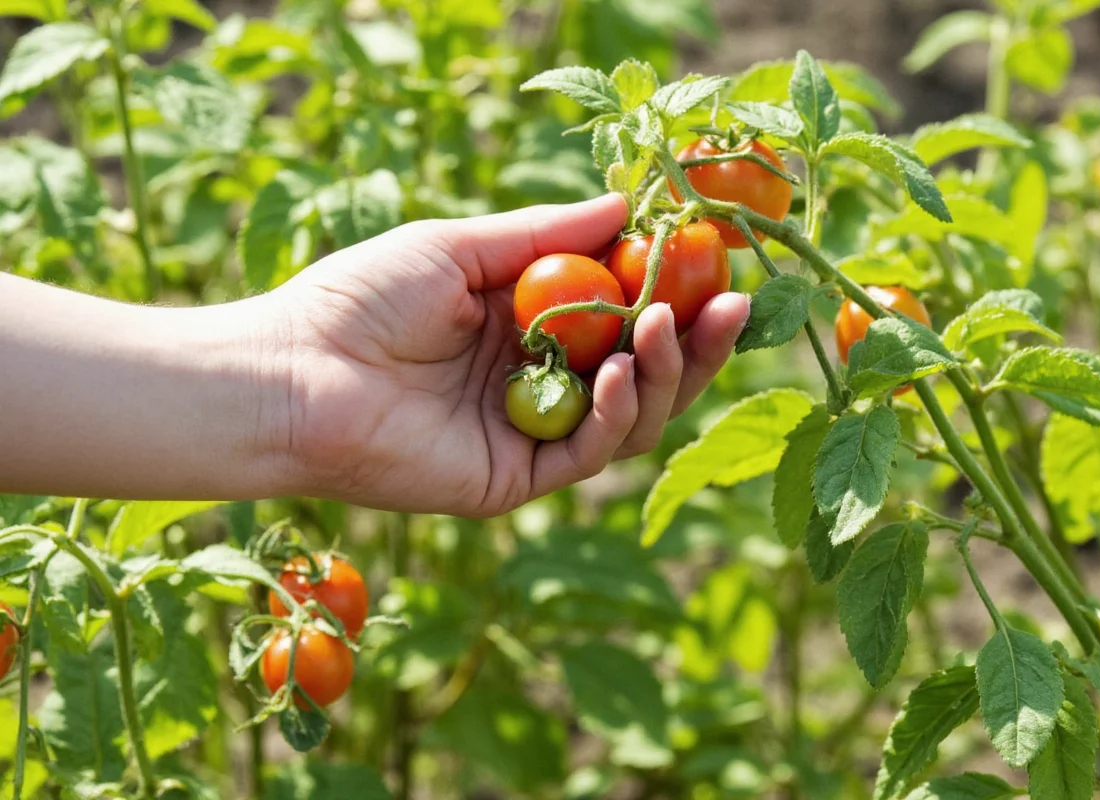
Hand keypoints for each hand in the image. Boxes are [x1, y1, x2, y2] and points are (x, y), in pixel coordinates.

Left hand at [270, 194, 749, 515]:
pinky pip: (589, 450)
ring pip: (630, 415)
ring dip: (663, 372)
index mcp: (528, 325)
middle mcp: (540, 381)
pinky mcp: (516, 478)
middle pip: (642, 369)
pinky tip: (622, 369)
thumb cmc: (360, 300)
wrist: (292, 373)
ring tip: (670, 324)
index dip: (672, 289)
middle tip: (730, 303)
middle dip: (692, 339)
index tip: (710, 255)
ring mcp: (531, 432)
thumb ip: (544, 234)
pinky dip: (615, 412)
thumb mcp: (460, 248)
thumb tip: (624, 205)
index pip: (622, 313)